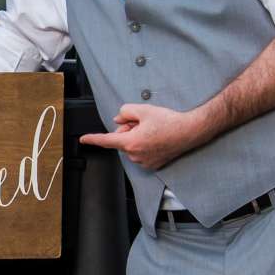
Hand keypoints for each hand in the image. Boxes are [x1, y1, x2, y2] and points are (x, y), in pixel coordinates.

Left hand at [78, 102, 203, 170]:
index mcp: (131, 143)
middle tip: (142, 122)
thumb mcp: (144, 110)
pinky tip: (157, 138)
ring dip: (137, 138)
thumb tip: (118, 120)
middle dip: (127, 130)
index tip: (83, 139)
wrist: (190, 131)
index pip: (106, 140)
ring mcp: (145, 162)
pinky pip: (142, 153)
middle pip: (122, 141)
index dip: (93, 139)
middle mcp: (136, 155)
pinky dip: (145, 145)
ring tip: (153, 130)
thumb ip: (125, 112)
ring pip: (132, 147)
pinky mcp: (154, 165)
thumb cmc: (169, 121)